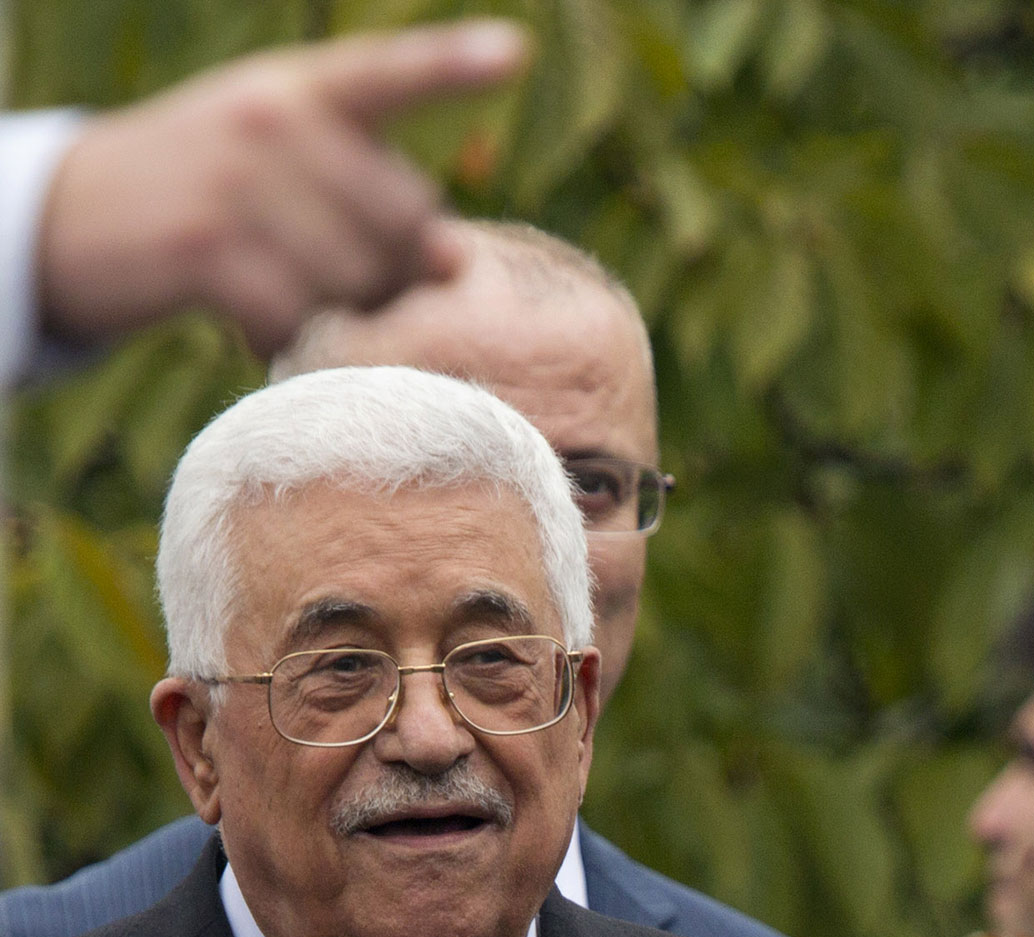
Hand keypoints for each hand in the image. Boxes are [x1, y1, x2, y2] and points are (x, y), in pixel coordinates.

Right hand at [36, 21, 530, 357]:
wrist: (74, 214)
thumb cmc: (213, 196)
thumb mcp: (284, 164)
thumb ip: (376, 198)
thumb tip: (456, 261)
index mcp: (299, 90)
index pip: (388, 73)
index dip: (450, 65)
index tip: (512, 53)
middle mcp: (270, 122)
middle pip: (405, 222)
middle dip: (392, 268)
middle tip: (341, 278)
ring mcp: (235, 182)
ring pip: (358, 279)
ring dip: (339, 310)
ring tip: (289, 292)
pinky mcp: (206, 249)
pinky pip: (300, 318)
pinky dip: (287, 338)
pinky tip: (253, 322)